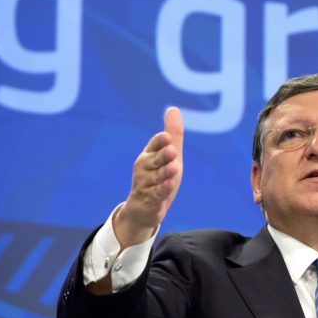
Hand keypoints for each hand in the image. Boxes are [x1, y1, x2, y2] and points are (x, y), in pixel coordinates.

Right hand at [113, 107, 183, 247]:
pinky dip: (162, 190)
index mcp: (149, 155)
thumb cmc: (158, 177)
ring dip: (164, 173)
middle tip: (172, 151)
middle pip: (155, 160)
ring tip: (173, 168)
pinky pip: (156, 194)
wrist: (144, 209)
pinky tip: (169, 186)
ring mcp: (145, 184)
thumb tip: (173, 108)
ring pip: (156, 177)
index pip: (154, 145)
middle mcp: (144, 168)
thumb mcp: (169, 156)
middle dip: (163, 156)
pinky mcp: (149, 200)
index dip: (160, 142)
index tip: (166, 137)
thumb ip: (173, 135)